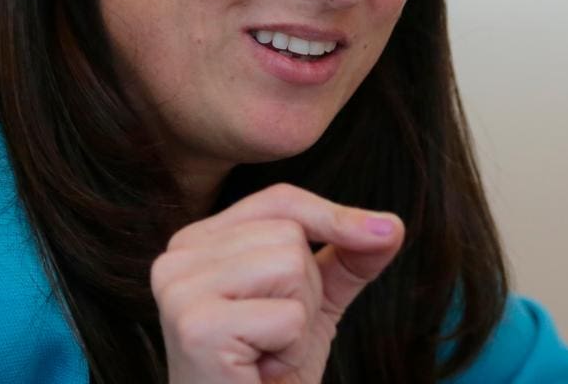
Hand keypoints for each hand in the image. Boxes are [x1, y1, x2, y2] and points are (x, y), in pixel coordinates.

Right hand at [151, 183, 404, 382]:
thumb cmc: (268, 372)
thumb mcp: (314, 302)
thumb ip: (348, 258)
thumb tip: (390, 225)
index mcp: (197, 241)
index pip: (279, 200)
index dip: (334, 216)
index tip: (385, 232)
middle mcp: (177, 257)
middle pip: (289, 235)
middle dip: (306, 293)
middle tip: (274, 337)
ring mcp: (180, 290)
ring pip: (291, 268)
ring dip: (299, 324)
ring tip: (266, 352)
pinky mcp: (197, 327)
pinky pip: (287, 316)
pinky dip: (290, 350)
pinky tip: (260, 370)